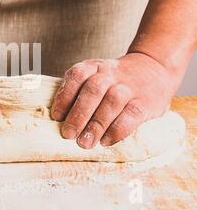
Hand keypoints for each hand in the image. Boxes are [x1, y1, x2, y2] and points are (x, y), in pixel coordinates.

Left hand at [50, 53, 180, 148]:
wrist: (153, 68)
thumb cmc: (113, 80)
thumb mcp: (95, 75)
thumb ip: (78, 91)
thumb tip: (59, 120)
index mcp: (93, 66)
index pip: (76, 76)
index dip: (64, 97)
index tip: (56, 117)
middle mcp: (110, 74)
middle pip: (92, 91)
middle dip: (78, 115)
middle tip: (68, 134)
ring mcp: (129, 87)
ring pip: (111, 103)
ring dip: (96, 125)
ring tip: (85, 143)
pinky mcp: (145, 102)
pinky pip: (131, 115)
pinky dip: (117, 130)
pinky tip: (106, 141)